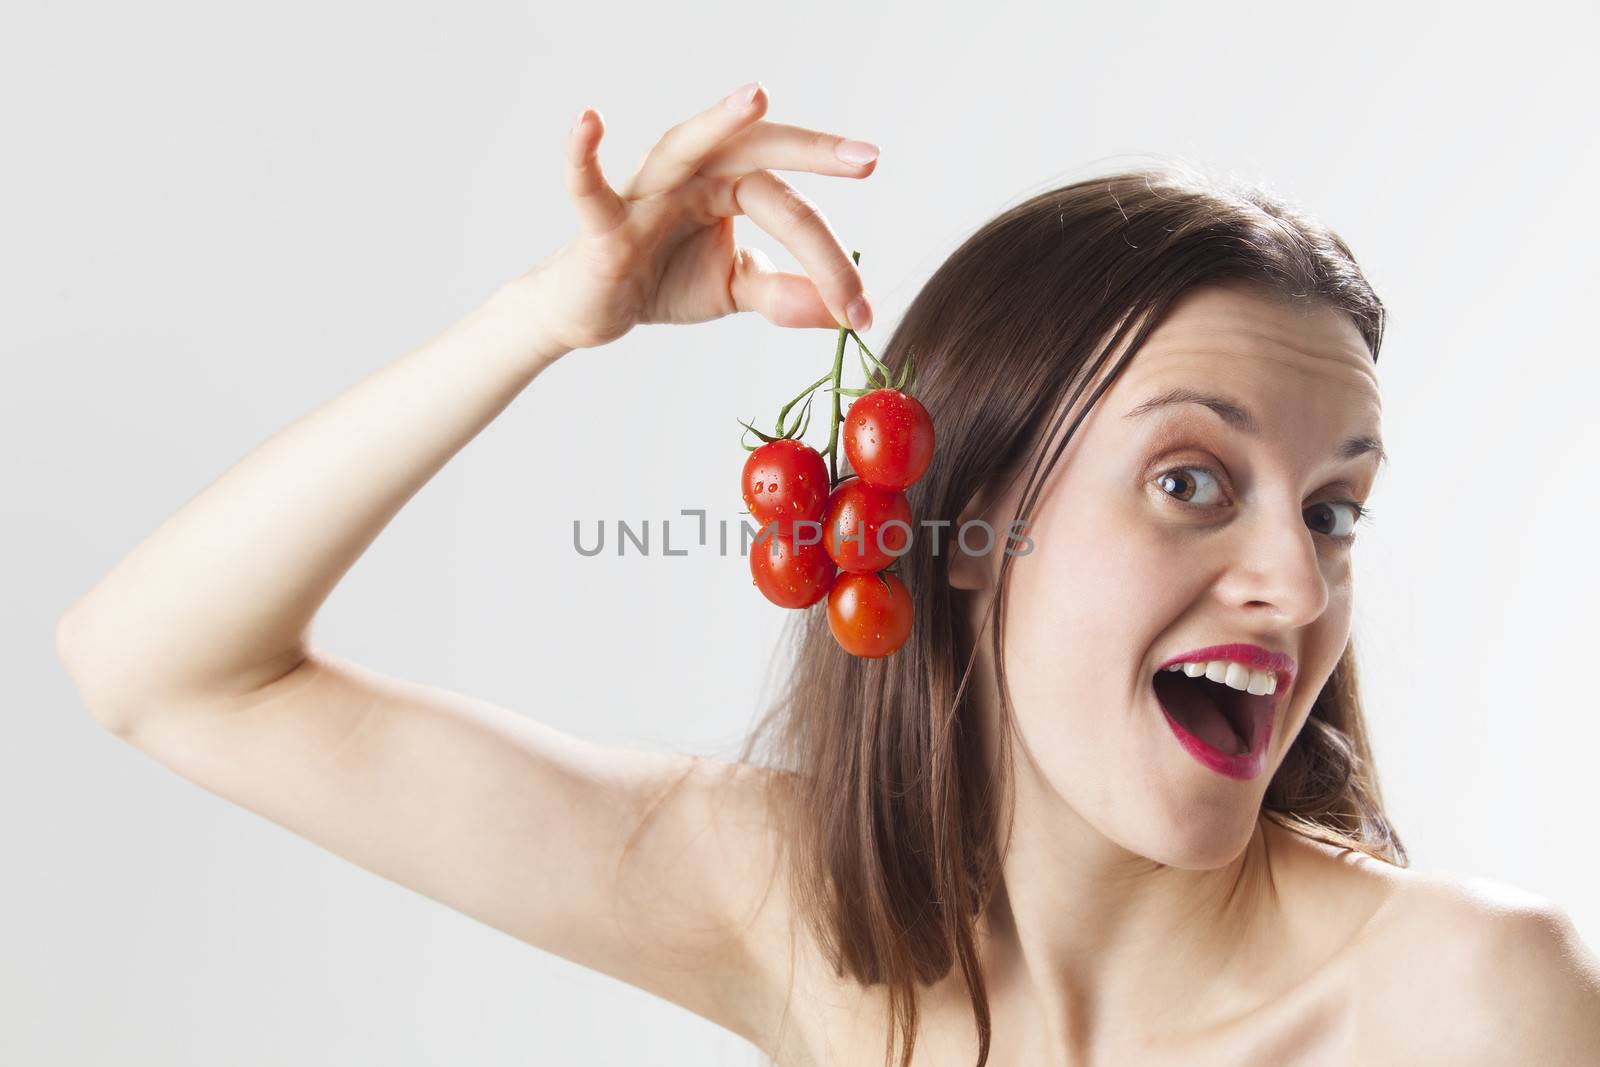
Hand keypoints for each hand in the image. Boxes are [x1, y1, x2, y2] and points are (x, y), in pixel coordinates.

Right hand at [512, 82, 879, 354]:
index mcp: (732, 184)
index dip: (830, 262)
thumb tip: (846, 315)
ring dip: (719, 121)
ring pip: (687, 147)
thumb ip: (785, 295)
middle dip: (811, 151)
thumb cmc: (664, 279)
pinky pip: (592, 187)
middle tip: (866, 158)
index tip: (862, 310)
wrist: (594, 308)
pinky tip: (588, 120)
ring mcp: (648, 190)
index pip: (793, 210)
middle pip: (758, 151)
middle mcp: (695, 172)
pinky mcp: (603, 221)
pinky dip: (583, 155)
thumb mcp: (735, 288)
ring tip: (756, 96)